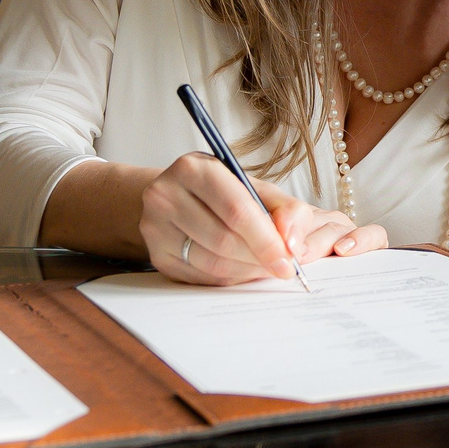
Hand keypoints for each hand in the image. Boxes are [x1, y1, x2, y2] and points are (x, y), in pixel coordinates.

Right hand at [138, 154, 381, 284]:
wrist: (177, 197)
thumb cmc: (223, 192)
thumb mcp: (255, 187)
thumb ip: (286, 209)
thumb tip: (293, 243)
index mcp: (195, 169)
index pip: (236, 210)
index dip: (266, 240)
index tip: (289, 261)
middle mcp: (166, 195)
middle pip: (224, 240)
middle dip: (259, 258)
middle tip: (282, 268)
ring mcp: (155, 227)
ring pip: (212, 262)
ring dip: (246, 271)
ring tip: (264, 267)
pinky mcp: (157, 255)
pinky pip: (201, 277)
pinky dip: (229, 278)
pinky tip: (242, 270)